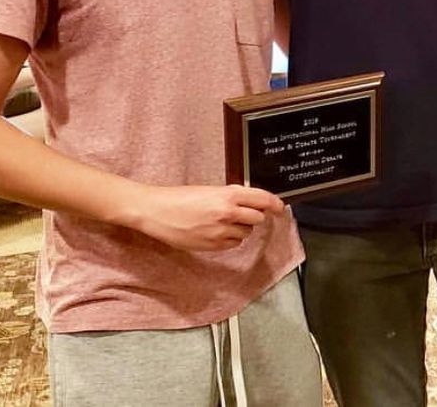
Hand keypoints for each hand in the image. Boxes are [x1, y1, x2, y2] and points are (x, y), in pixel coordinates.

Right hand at [133, 184, 284, 251]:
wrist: (156, 211)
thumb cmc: (179, 198)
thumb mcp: (209, 190)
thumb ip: (231, 196)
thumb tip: (250, 202)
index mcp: (228, 196)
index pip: (263, 200)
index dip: (274, 204)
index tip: (280, 207)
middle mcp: (228, 214)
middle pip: (257, 218)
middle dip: (253, 216)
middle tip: (241, 212)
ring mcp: (220, 232)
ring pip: (245, 233)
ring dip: (240, 228)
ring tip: (221, 221)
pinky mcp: (212, 246)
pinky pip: (232, 244)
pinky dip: (229, 239)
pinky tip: (215, 231)